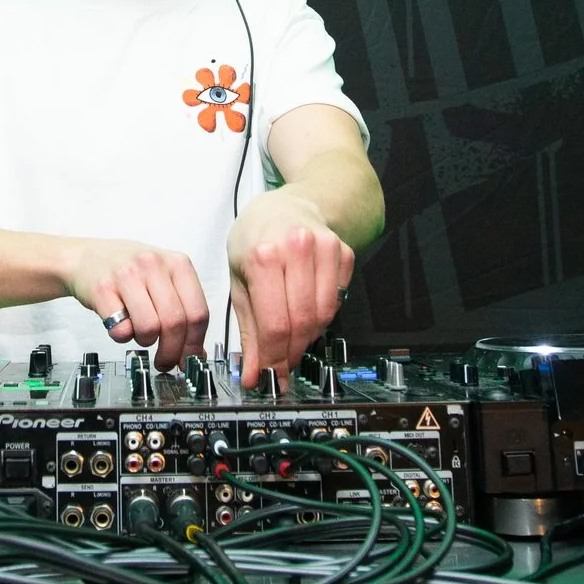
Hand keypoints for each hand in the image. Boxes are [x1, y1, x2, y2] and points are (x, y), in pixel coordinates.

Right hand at [63, 239, 210, 369]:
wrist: (85, 257)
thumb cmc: (129, 271)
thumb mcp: (163, 280)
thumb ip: (183, 310)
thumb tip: (195, 353)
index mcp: (177, 263)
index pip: (198, 313)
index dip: (194, 344)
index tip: (189, 359)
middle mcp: (153, 265)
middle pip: (175, 323)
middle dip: (171, 352)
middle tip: (164, 361)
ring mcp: (126, 275)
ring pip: (149, 328)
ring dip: (145, 341)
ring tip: (139, 333)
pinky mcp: (102, 289)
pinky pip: (120, 329)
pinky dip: (122, 336)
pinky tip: (120, 324)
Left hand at [225, 195, 354, 387]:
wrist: (285, 206)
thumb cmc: (256, 240)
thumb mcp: (239, 281)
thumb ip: (248, 332)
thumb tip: (254, 375)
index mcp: (264, 256)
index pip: (275, 324)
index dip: (274, 359)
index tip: (269, 377)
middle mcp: (296, 248)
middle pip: (302, 322)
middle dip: (291, 352)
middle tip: (282, 363)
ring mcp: (325, 248)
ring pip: (325, 315)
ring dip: (308, 336)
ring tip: (291, 336)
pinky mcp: (344, 252)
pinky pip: (338, 300)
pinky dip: (322, 315)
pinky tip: (306, 308)